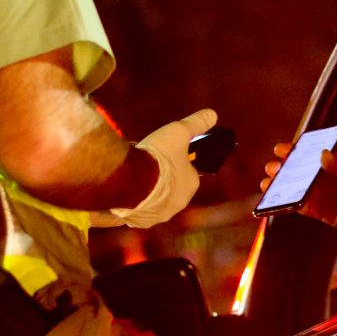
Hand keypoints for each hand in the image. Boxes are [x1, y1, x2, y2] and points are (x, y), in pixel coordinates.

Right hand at [109, 109, 216, 227]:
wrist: (129, 181)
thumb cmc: (157, 156)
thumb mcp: (178, 132)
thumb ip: (196, 124)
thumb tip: (212, 114)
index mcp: (190, 184)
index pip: (188, 172)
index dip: (177, 161)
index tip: (164, 153)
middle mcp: (177, 204)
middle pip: (171, 188)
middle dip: (161, 177)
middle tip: (146, 163)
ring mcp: (158, 215)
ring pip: (154, 201)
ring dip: (146, 191)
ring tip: (133, 176)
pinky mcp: (139, 221)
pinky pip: (137, 211)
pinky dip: (132, 203)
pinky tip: (124, 191)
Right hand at [261, 143, 336, 233]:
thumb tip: (323, 155)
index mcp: (334, 162)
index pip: (310, 154)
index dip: (294, 151)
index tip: (281, 149)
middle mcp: (325, 177)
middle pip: (299, 171)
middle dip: (283, 169)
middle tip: (271, 168)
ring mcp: (323, 194)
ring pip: (298, 189)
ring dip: (282, 187)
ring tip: (267, 186)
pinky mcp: (324, 212)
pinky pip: (304, 208)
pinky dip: (292, 205)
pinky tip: (282, 203)